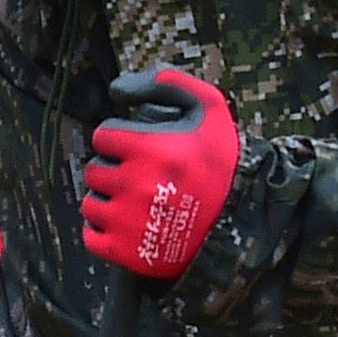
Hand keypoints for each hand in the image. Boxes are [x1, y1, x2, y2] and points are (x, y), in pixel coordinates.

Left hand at [82, 66, 238, 281]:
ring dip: (107, 199)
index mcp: (152, 149)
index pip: (103, 135)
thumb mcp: (209, 106)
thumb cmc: (223, 160)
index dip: (119, 137)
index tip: (136, 146)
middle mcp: (137, 186)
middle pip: (94, 169)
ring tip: (134, 199)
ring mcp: (130, 222)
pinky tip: (126, 223)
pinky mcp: (128, 253)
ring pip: (91, 203)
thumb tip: (117, 88)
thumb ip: (166, 83)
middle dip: (113, 167)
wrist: (246, 219)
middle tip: (137, 174)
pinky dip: (103, 232)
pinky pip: (92, 239)